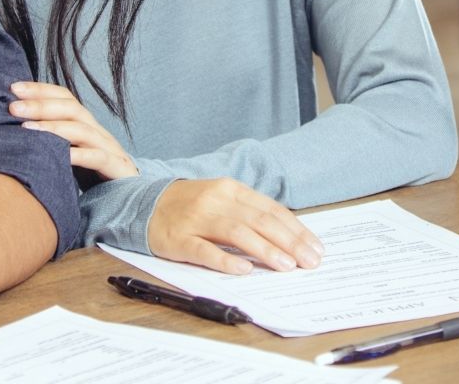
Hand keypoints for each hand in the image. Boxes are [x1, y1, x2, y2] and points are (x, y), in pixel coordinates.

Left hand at [9, 81, 138, 179]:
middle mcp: (97, 130)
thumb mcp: (68, 152)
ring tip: (26, 128)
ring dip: (53, 127)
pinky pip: (96, 158)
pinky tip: (59, 156)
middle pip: (71, 108)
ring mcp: (108, 147)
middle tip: (13, 107)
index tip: (13, 88)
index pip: (64, 97)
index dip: (40, 89)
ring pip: (81, 130)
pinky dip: (78, 155)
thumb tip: (11, 129)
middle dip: (40, 105)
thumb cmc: (91, 173)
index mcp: (85, 123)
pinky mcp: (116, 167)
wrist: (128, 194)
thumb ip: (49, 140)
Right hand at [148, 178, 324, 274]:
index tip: (315, 247)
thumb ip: (250, 213)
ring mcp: (196, 219)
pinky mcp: (178, 239)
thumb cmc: (190, 205)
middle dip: (289, 242)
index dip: (296, 229)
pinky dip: (225, 260)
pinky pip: (204, 250)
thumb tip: (287, 237)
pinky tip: (243, 270)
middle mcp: (216, 200)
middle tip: (310, 261)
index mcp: (231, 189)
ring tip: (286, 266)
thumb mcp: (222, 200)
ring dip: (265, 250)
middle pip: (259, 221)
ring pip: (236, 233)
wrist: (143, 203)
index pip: (271, 210)